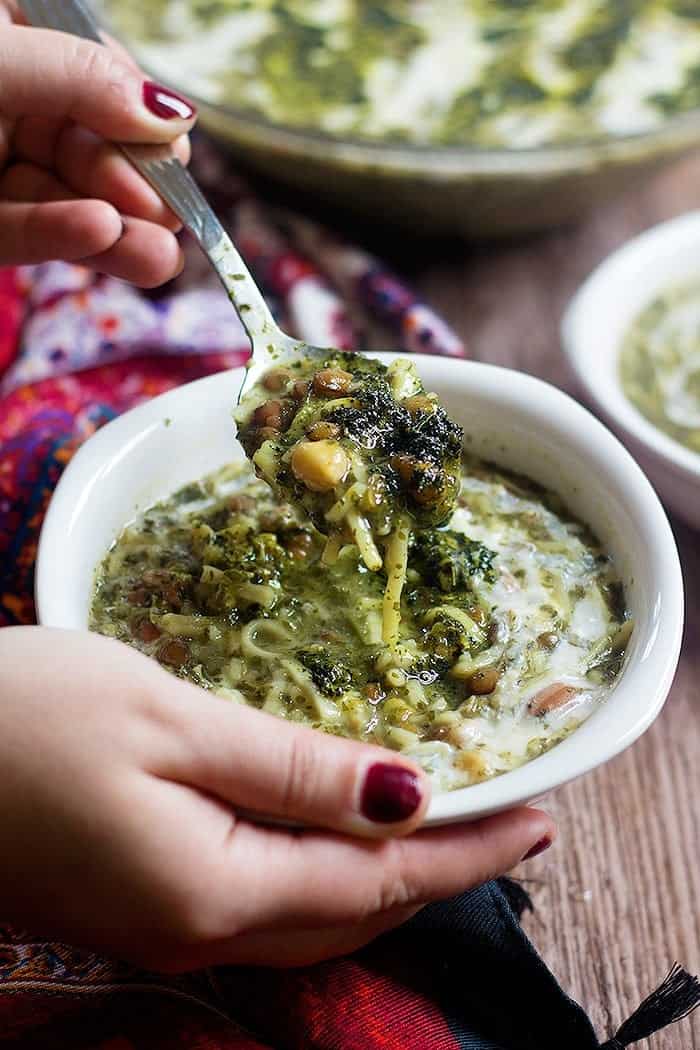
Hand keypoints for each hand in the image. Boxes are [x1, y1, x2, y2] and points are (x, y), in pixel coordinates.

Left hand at [0, 3, 196, 284]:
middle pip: (94, 152)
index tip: (170, 145)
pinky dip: (60, 237)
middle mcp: (11, 105)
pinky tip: (101, 236)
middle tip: (167, 215)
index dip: (142, 120)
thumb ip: (82, 80)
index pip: (104, 83)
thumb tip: (173, 113)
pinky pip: (20, 234)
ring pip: (65, 202)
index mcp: (22, 43)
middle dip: (134, 187)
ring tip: (158, 258)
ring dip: (115, 233)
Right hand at [0, 627, 553, 971]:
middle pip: (355, 908)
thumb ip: (290, 768)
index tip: (539, 818)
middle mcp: (198, 927)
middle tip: (513, 819)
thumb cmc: (24, 722)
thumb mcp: (168, 722)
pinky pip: (268, 897)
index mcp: (216, 887)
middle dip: (445, 868)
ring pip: (315, 912)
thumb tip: (404, 795)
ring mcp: (166, 922)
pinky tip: (342, 830)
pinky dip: (329, 869)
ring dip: (391, 872)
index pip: (378, 879)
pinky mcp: (143, 897)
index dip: (468, 850)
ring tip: (450, 824)